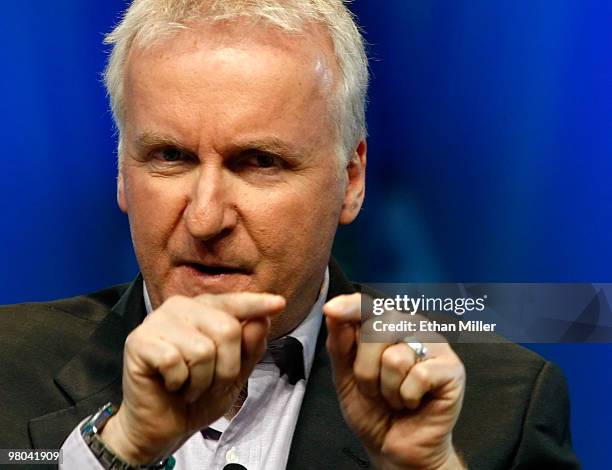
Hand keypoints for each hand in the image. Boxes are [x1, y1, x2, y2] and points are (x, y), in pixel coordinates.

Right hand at [101, 292, 284, 463]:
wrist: (163, 426)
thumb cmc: (197, 395)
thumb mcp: (235, 373)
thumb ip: (250, 346)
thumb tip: (262, 320)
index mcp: (205, 309)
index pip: (236, 302)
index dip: (257, 304)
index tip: (279, 304)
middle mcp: (181, 307)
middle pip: (227, 329)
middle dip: (226, 368)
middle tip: (209, 383)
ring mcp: (158, 320)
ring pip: (202, 349)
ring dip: (201, 380)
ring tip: (189, 386)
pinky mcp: (139, 340)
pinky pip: (174, 361)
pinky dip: (178, 383)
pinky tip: (170, 385)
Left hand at [324, 293, 465, 469]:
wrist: (394, 447)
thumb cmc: (373, 409)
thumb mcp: (345, 376)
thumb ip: (340, 344)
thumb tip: (333, 312)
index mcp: (387, 325)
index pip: (368, 306)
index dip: (350, 307)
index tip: (331, 310)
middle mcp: (413, 328)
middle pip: (378, 329)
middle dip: (365, 369)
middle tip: (374, 389)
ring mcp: (435, 345)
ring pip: (396, 357)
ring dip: (387, 389)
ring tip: (395, 397)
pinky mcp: (452, 369)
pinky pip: (418, 376)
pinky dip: (407, 398)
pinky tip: (414, 402)